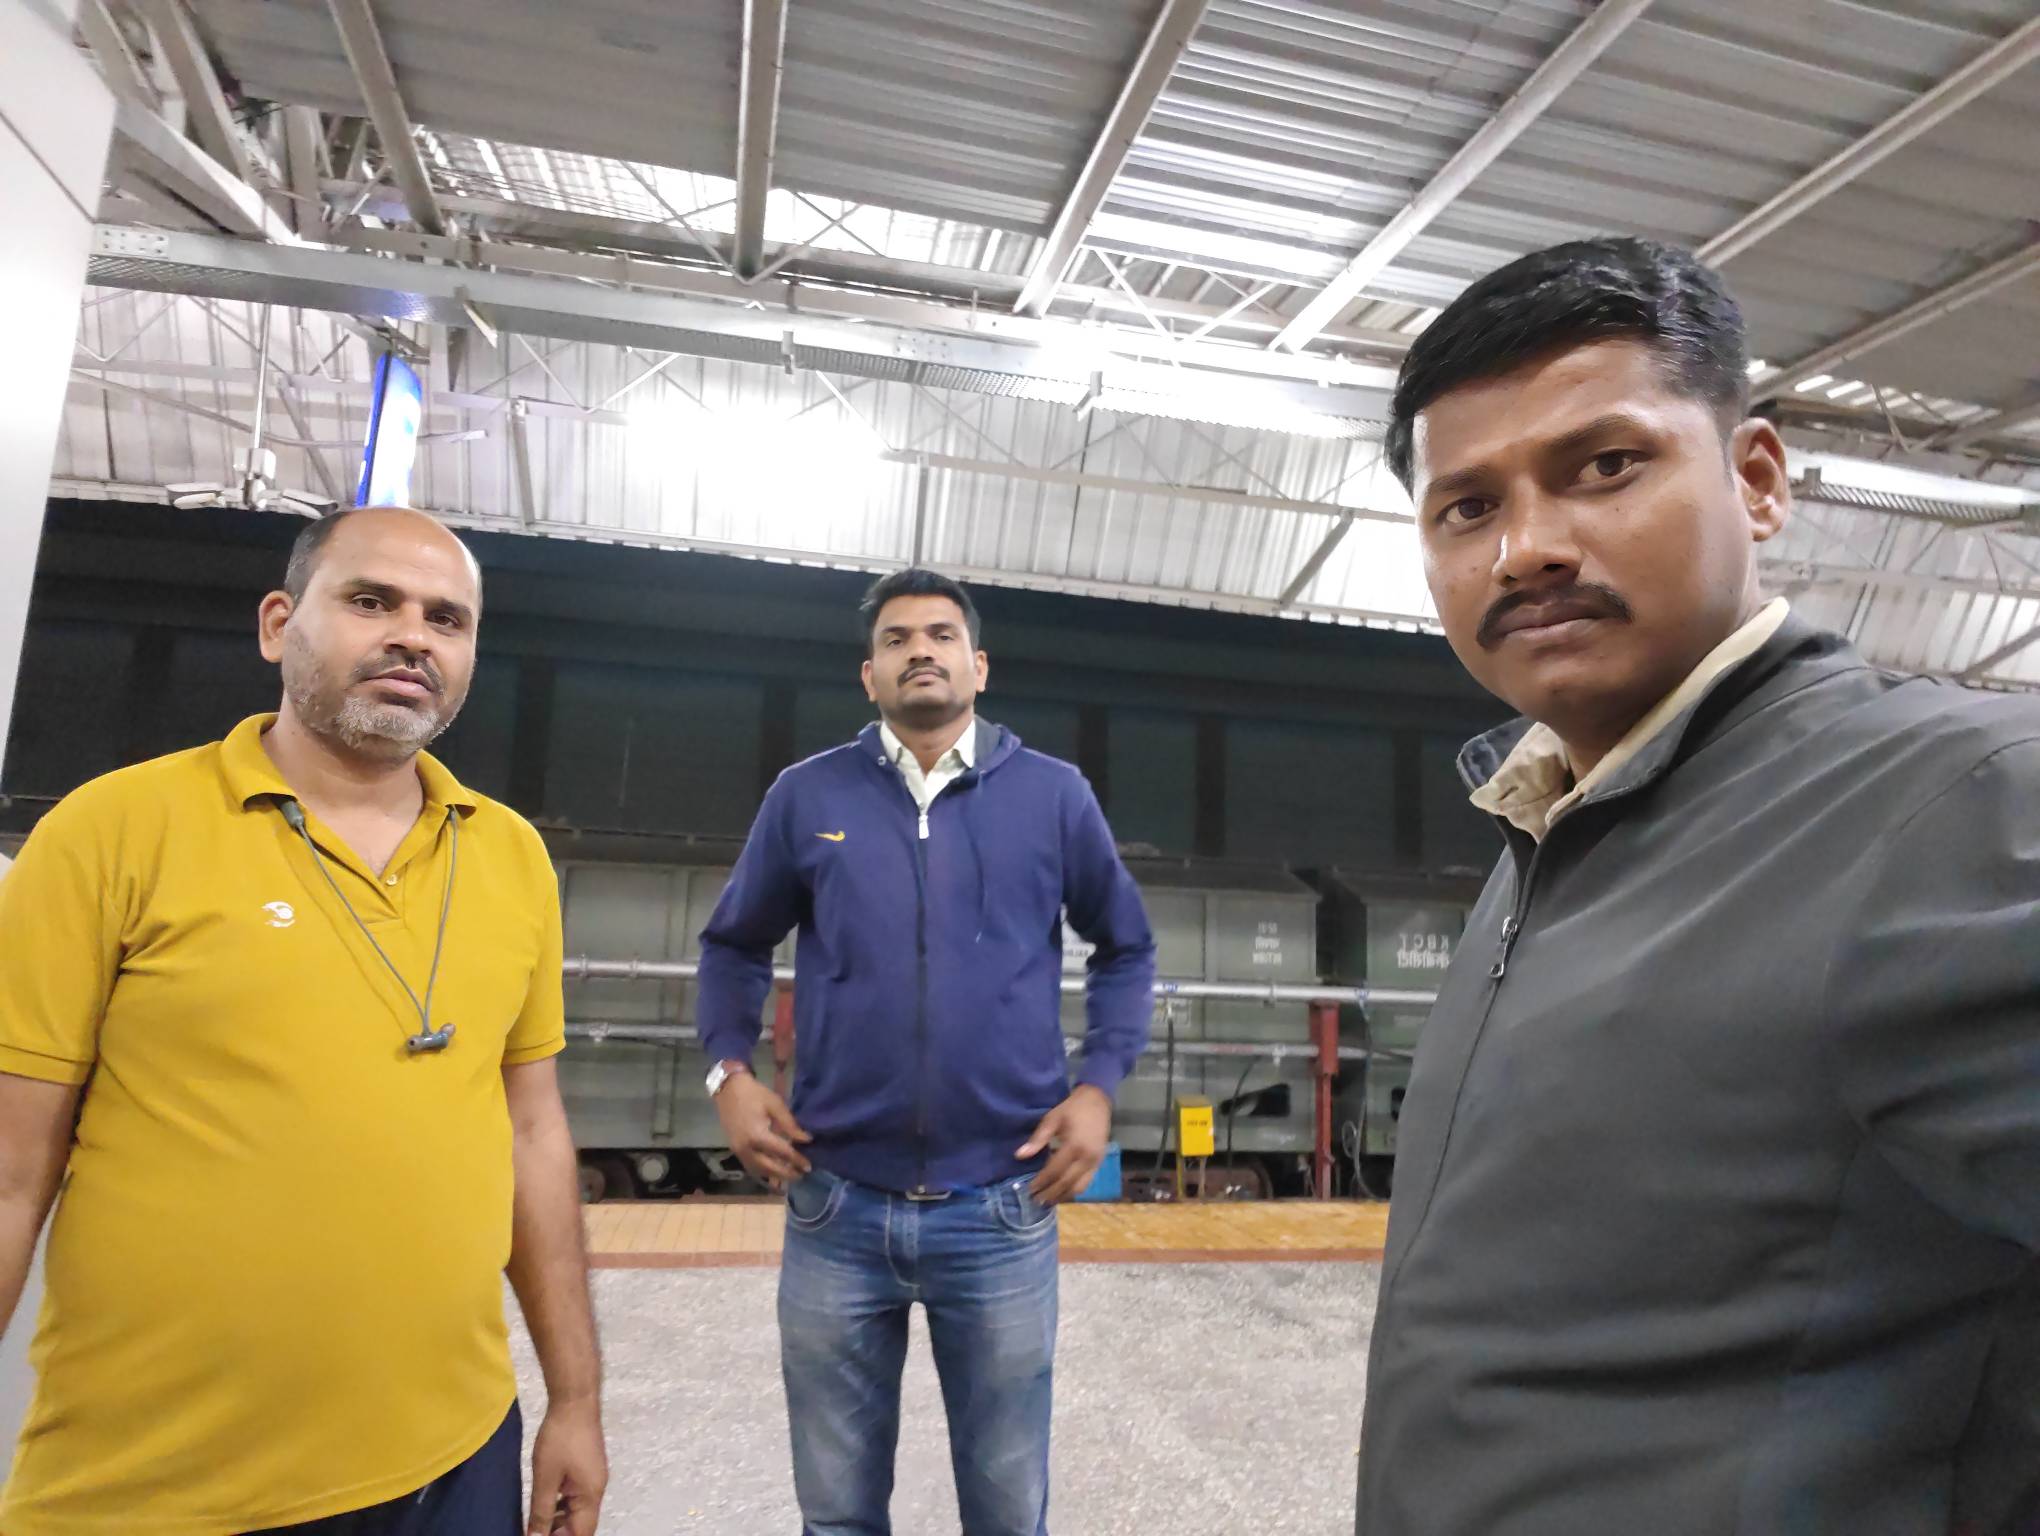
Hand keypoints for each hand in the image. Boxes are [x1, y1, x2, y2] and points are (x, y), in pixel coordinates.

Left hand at [529, 1395, 605, 1535]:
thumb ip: (541, 1511)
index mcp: (591, 1495)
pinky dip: (562, 1505)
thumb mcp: (545, 1478)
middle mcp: (596, 1489)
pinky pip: (576, 1495)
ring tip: (536, 1523)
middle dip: (560, 1532)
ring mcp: (593, 1477)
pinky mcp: (587, 1467)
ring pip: (578, 1510)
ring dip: (560, 1520)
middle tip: (535, 1532)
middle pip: (581, 1523)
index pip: (582, 1532)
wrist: (574, 1401)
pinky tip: (546, 1503)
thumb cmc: (560, 1438)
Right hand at [714, 1073, 812, 1186]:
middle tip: (801, 1175)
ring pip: (758, 1170)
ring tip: (789, 1176)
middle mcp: (746, 1147)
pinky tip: (773, 1171)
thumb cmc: (754, 1094)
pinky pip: (750, 1166)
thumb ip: (790, 1124)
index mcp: (758, 1135)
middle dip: (786, 1174)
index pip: (782, 1152)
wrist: (728, 1089)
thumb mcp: (776, 1105)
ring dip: (774, 1175)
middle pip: (769, 1167)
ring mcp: (738, 1150)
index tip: (809, 1166)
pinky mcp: (734, 1149)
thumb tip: (806, 1139)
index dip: (797, 1160)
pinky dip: (762, 1171)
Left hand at [1018, 1085, 1111, 1203]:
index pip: (1055, 1171)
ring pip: (1079, 1188)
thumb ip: (1038, 1139)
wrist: (1097, 1102)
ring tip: (1048, 1202)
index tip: (1029, 1189)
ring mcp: (1095, 1162)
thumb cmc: (1072, 1109)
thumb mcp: (1052, 1119)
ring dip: (1063, 1196)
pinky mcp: (1099, 1163)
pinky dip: (1074, 1190)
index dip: (1041, 1182)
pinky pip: (1087, 1182)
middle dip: (1051, 1194)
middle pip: (1067, 1183)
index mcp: (1074, 1146)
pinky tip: (1063, 1193)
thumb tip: (1019, 1156)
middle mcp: (1087, 1158)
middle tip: (1036, 1201)